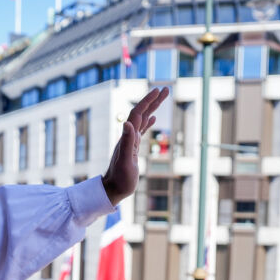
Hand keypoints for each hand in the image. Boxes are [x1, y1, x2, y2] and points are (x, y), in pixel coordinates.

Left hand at [101, 86, 169, 205]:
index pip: (138, 114)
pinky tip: (153, 119)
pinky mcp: (133, 149)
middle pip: (141, 113)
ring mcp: (130, 142)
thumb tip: (128, 123)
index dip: (147, 101)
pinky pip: (141, 131)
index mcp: (127, 137)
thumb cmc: (120, 179)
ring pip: (142, 120)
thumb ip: (126, 142)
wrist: (113, 189)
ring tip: (162, 97)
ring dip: (152, 108)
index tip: (158, 90)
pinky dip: (147, 123)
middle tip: (166, 89)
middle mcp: (128, 136)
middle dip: (152, 100)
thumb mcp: (125, 161)